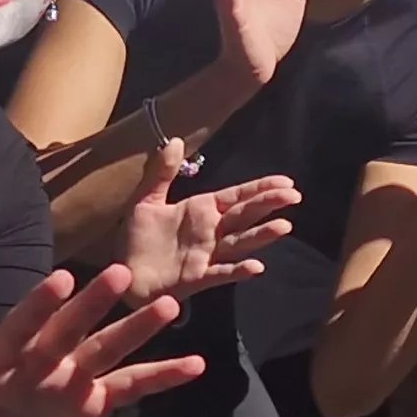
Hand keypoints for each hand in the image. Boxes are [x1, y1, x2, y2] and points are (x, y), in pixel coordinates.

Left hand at [0, 265, 204, 416]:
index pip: (19, 329)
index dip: (39, 305)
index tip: (63, 279)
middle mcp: (39, 365)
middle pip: (69, 329)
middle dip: (94, 303)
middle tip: (122, 274)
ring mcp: (70, 382)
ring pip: (107, 350)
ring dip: (136, 329)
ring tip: (170, 306)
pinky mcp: (93, 406)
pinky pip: (130, 388)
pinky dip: (161, 376)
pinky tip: (194, 364)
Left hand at [117, 146, 297, 303]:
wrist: (122, 272)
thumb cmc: (136, 239)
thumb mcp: (146, 199)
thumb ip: (162, 172)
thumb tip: (176, 139)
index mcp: (202, 210)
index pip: (237, 196)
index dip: (261, 188)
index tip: (286, 181)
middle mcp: (211, 231)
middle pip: (245, 216)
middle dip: (269, 205)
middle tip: (294, 196)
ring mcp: (207, 255)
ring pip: (240, 242)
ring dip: (261, 236)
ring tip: (284, 227)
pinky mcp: (197, 277)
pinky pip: (222, 272)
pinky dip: (239, 270)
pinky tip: (256, 267)